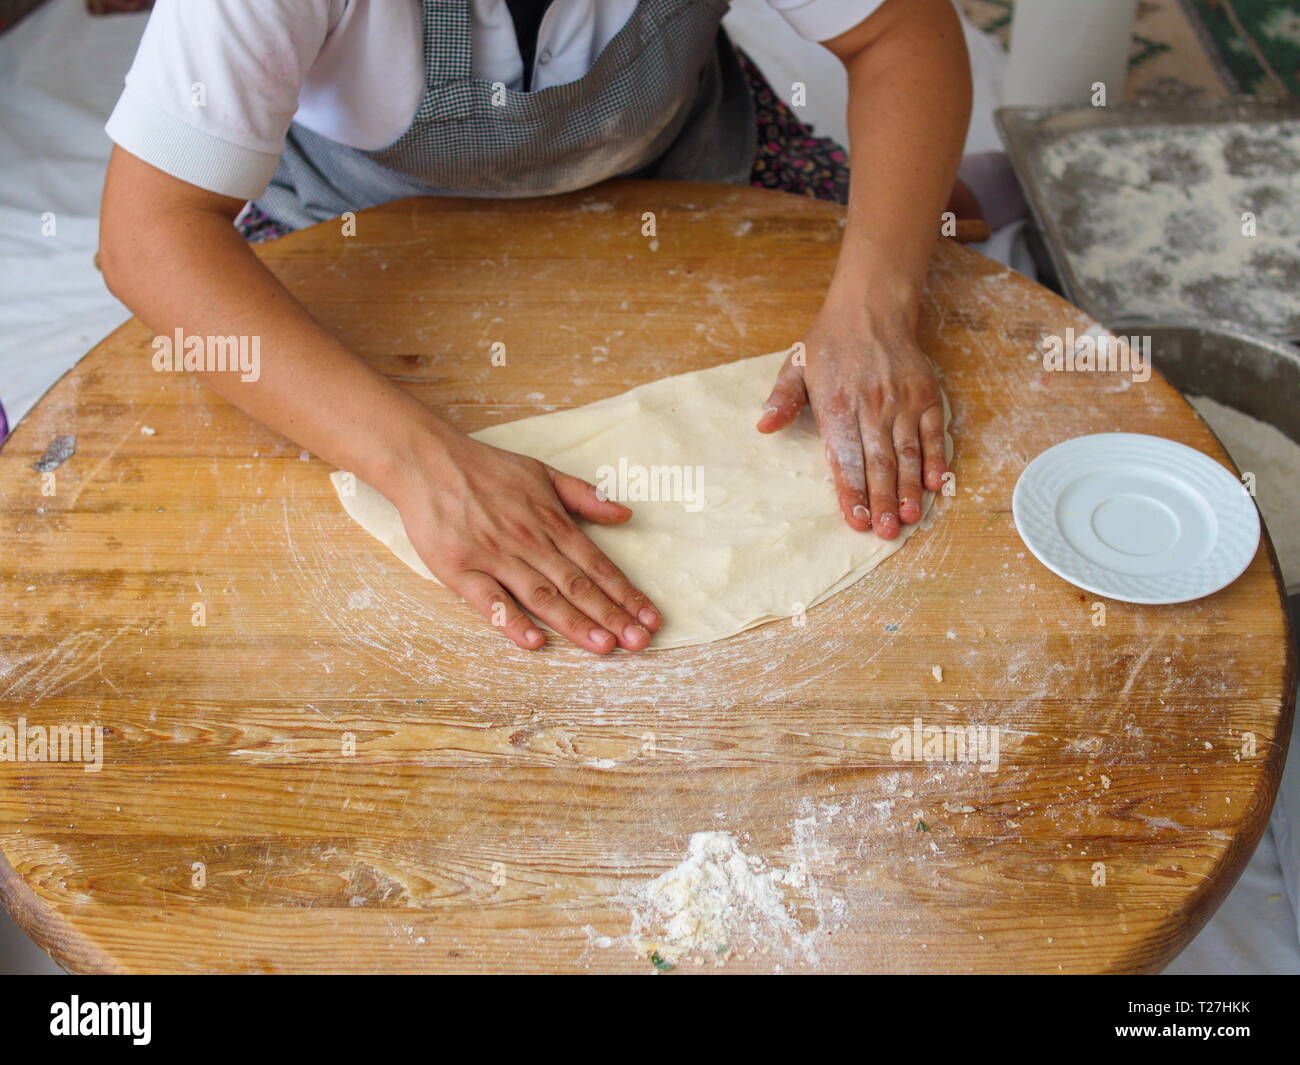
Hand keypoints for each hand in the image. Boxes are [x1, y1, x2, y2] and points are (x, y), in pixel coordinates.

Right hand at [389, 429, 661, 652]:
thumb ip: (585, 496)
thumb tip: (625, 513)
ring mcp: (494, 557)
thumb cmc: (487, 469)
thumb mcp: (543, 473)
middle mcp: (529, 542)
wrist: (428, 462)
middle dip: (611, 615)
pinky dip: (510, 620)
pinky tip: (532, 641)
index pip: (597, 565)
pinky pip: (488, 599)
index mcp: (551, 522)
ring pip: (542, 595)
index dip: (626, 593)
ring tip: (604, 647)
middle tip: (639, 642)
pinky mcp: (459, 569)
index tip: (650, 617)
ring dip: (574, 622)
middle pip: (577, 585)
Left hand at [756, 303, 945, 538]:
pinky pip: (933, 434)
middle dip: (881, 500)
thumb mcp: (794, 366)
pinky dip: (936, 460)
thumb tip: (763, 427)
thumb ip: (781, 400)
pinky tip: (935, 486)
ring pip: (907, 453)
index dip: (850, 491)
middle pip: (878, 462)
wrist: (871, 308)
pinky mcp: (926, 395)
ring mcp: (903, 401)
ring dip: (908, 489)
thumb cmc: (829, 344)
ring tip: (907, 518)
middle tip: (884, 533)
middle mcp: (873, 405)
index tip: (854, 520)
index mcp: (837, 404)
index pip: (844, 457)